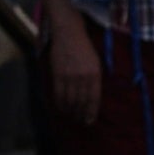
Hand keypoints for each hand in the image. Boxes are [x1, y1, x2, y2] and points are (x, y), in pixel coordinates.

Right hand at [47, 8, 104, 128]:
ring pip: (69, 100)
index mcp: (95, 73)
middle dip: (81, 114)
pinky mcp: (58, 74)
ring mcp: (69, 76)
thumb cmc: (84, 47)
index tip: (90, 121)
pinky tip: (61, 108)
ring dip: (70, 111)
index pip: (94, 98)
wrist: (69, 33)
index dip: (91, 112)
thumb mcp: (96, 62)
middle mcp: (83, 76)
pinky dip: (60, 103)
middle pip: (81, 102)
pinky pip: (58, 94)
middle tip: (80, 121)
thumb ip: (94, 79)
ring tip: (71, 117)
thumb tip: (92, 97)